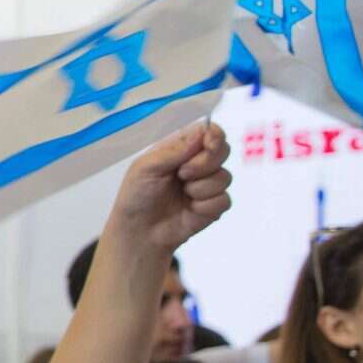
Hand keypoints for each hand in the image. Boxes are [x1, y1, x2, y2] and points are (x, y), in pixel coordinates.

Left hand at [104, 122, 231, 256]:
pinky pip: (224, 200)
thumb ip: (175, 150)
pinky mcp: (213, 206)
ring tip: (182, 194)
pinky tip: (190, 209)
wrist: (140, 231)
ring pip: (225, 177)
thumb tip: (202, 130)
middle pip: (223, 151)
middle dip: (205, 163)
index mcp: (179, 148)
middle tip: (183, 174)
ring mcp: (207, 184)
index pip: (208, 131)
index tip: (209, 144)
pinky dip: (205, 206)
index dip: (214, 135)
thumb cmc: (136, 195)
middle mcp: (196, 163)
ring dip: (201, 188)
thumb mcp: (146, 167)